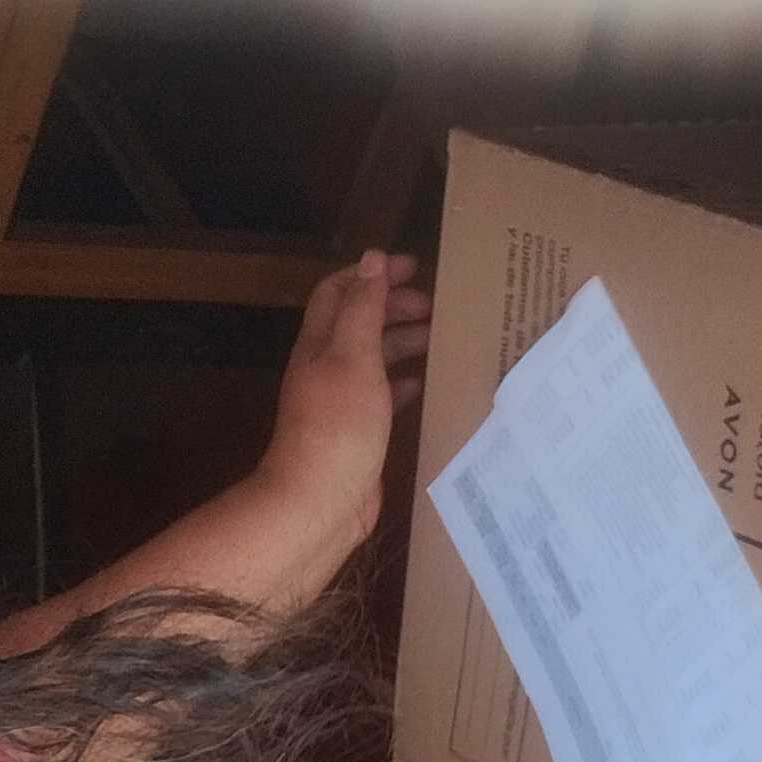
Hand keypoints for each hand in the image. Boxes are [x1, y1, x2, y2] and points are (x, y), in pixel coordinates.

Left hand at [255, 250, 432, 553]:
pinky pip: (382, 396)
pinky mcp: (358, 433)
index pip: (340, 292)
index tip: (414, 266)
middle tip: (437, 306)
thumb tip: (371, 258)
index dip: (372, 274)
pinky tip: (426, 383)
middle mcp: (327, 367)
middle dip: (395, 306)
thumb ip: (363, 308)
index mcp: (321, 343)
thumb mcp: (353, 357)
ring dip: (404, 342)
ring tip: (442, 338)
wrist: (320, 503)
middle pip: (360, 323)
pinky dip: (403, 383)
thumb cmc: (338, 425)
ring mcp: (341, 402)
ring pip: (374, 359)